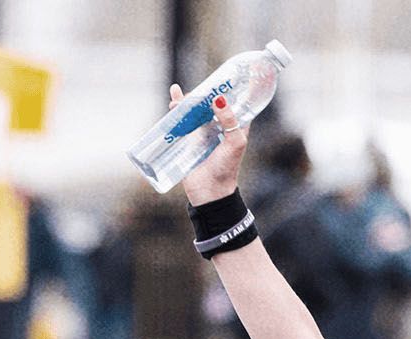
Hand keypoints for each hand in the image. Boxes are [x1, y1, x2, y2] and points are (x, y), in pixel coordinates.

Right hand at [170, 84, 248, 204]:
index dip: (232, 89)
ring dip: (189, 100)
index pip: (236, 103)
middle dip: (206, 93)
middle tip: (200, 89)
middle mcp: (219, 127)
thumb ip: (230, 121)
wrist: (209, 192)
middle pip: (212, 103)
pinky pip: (182, 120)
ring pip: (196, 109)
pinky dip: (178, 109)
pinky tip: (174, 97)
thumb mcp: (234, 144)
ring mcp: (203, 132)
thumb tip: (218, 99)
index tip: (228, 75)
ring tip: (181, 96)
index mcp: (235, 126)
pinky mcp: (189, 139)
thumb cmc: (226, 168)